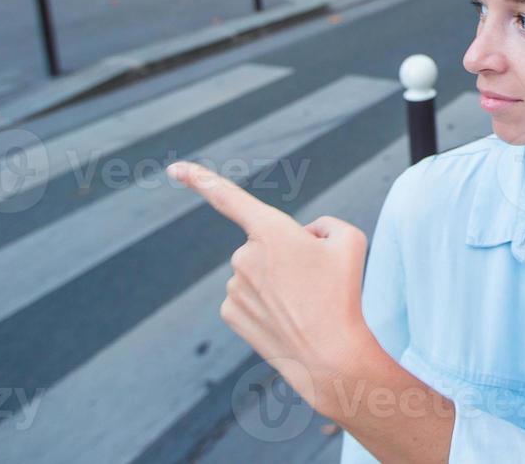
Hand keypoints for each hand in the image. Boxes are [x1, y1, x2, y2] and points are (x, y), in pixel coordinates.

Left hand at [168, 160, 383, 420]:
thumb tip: (304, 236)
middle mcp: (244, 255)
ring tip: (306, 304)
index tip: (174, 169)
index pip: (227, 196)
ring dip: (279, 281)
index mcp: (270, 230)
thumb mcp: (350, 240)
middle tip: (316, 280)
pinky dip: (267, 303)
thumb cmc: (342, 294)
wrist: (329, 355)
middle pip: (266, 242)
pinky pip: (249, 296)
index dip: (199, 178)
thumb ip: (326, 224)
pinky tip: (286, 318)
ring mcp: (233, 286)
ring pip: (258, 271)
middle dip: (288, 253)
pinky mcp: (229, 313)